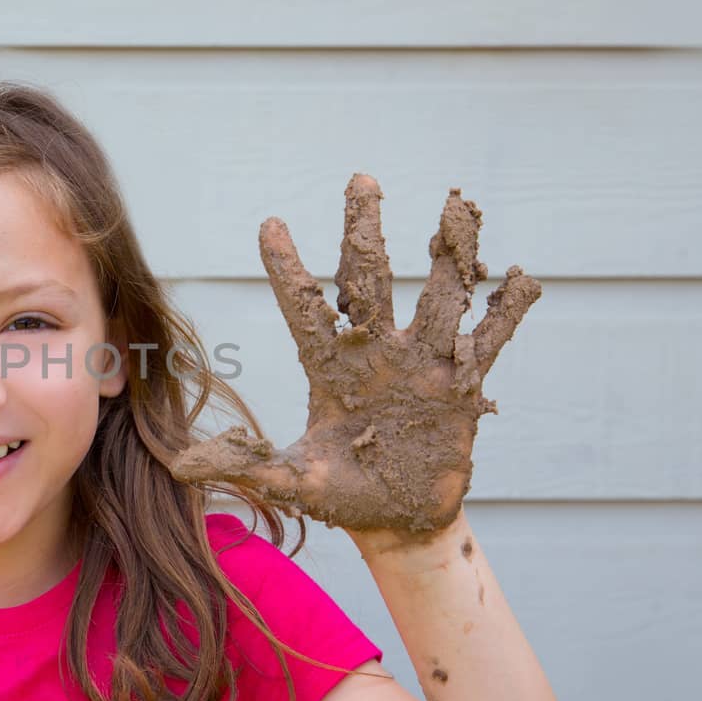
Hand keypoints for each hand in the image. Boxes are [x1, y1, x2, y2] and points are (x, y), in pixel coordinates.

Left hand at [169, 173, 539, 544]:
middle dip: (365, 230)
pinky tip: (524, 280)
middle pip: (369, 279)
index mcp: (329, 367)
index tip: (270, 223)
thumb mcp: (292, 481)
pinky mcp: (461, 387)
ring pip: (435, 296)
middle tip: (361, 178)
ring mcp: (421, 364)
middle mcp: (375, 352)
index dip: (288, 269)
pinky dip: (506, 313)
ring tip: (455, 207)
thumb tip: (177, 464)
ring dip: (446, 253)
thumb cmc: (342, 498)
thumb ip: (243, 464)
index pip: (304, 308)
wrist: (398, 523)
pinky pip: (488, 342)